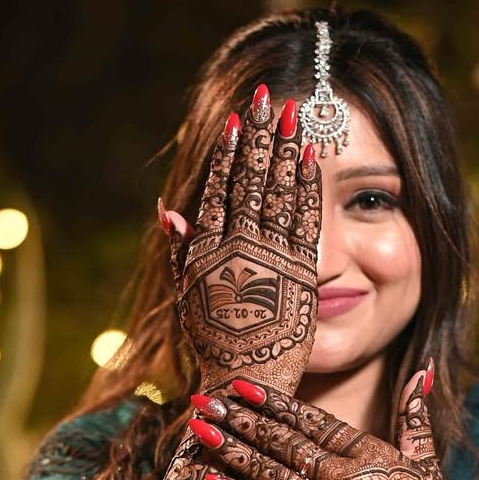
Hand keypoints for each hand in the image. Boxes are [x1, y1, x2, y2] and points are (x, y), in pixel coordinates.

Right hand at [158, 83, 321, 400]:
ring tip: (290, 112)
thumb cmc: (217, 347)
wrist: (246, 384)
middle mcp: (236, 250)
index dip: (230, 152)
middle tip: (266, 95)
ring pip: (277, 192)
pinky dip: (306, 185)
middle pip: (249, 181)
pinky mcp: (301, 271)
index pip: (219, 190)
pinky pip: (304, 218)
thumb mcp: (189, 301)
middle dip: (259, 136)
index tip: (237, 119)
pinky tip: (311, 156)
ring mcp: (269, 258)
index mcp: (207, 253)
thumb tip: (168, 210)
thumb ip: (181, 254)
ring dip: (284, 148)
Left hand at [185, 361, 478, 479]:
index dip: (274, 402)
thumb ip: (413, 415)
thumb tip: (420, 371)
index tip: (242, 384)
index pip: (312, 421)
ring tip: (200, 431)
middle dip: (241, 420)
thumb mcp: (424, 461)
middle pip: (284, 444)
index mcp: (367, 453)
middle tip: (205, 399)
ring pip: (272, 477)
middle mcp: (343, 479)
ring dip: (233, 453)